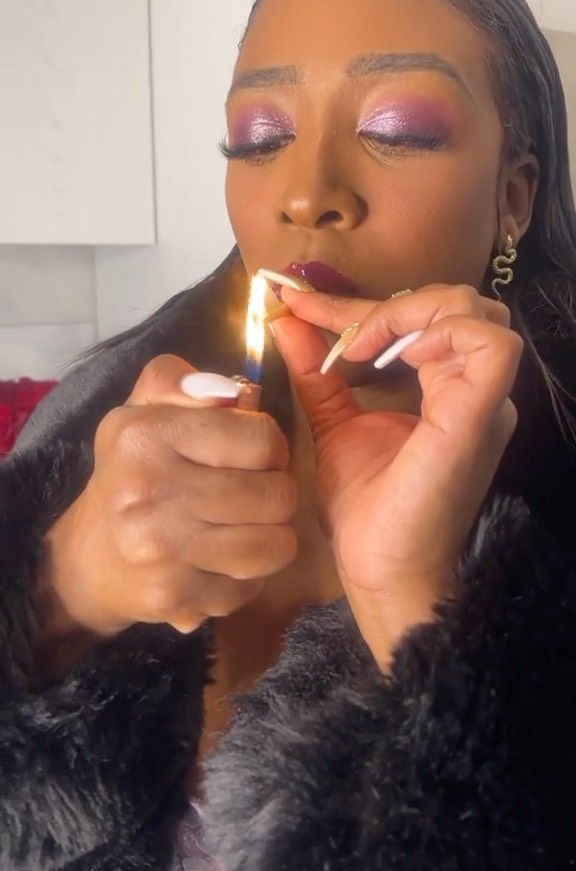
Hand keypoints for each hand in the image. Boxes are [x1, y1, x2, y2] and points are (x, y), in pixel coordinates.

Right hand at [44, 356, 296, 636]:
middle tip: (256, 492)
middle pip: (276, 494)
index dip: (272, 446)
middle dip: (277, 492)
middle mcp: (150, 491)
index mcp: (146, 434)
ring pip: (273, 545)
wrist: (89, 558)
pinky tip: (224, 559)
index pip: (262, 438)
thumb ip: (183, 382)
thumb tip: (234, 392)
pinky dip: (247, 574)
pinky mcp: (175, 597)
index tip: (256, 454)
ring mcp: (161, 549)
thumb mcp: (144, 409)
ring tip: (249, 525)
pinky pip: (250, 585)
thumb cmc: (132, 471)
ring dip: (272, 536)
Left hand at [273, 285, 521, 669]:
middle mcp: (474, 389)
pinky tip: (383, 357)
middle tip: (327, 323)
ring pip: (474, 312)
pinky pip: (487, 345)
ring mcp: (482, 401)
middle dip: (384, 302)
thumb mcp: (335, 426)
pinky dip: (437, 332)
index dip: (358, 302)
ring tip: (357, 345)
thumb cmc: (366, 510)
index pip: (421, 317)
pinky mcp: (477, 416)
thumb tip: (287, 320)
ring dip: (408, 311)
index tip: (297, 300)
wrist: (380, 569)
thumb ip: (318, 374)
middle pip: (454, 303)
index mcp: (449, 390)